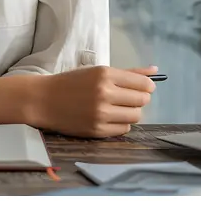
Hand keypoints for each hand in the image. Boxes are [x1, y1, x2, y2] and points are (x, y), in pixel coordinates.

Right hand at [26, 64, 156, 137]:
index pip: (142, 84)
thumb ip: (128, 73)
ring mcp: (101, 113)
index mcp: (104, 74)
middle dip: (139, 99)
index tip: (144, 87)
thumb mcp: (97, 71)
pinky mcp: (98, 130)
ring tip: (118, 107)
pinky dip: (121, 123)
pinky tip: (109, 116)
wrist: (45, 100)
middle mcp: (105, 93)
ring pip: (135, 116)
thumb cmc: (72, 83)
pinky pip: (124, 129)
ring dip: (131, 111)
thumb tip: (155, 70)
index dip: (147, 86)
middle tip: (127, 97)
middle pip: (141, 100)